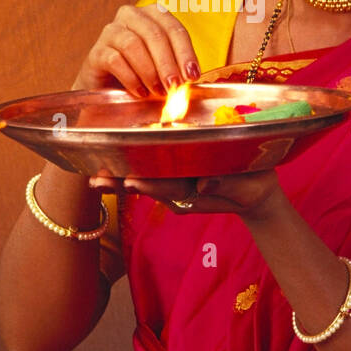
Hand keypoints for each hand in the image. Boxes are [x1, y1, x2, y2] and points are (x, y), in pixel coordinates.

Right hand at [72, 3, 200, 96]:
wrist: (108, 87)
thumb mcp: (164, 67)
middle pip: (154, 35)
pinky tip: (140, 92)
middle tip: (175, 86)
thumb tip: (190, 78)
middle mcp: (131, 16)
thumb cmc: (142, 74)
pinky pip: (115, 60)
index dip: (185, 53)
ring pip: (133, 45)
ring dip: (149, 71)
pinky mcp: (96, 51)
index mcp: (154, 14)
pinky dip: (131, 78)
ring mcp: (111, 31)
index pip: (174, 29)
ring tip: (158, 91)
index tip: (192, 75)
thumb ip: (178, 68)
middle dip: (168, 63)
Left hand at [88, 170, 286, 222]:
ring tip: (95, 176)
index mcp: (197, 192)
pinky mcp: (177, 172)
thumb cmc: (254, 187)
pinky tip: (113, 159)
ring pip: (146, 177)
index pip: (170, 188)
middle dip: (122, 182)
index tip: (131, 182)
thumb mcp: (248, 188)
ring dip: (120, 175)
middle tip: (96, 181)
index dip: (151, 185)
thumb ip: (228, 184)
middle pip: (150, 183)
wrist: (256, 190)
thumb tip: (204, 181)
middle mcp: (181, 188)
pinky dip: (132, 164)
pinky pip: (152, 168)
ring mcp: (177, 181)